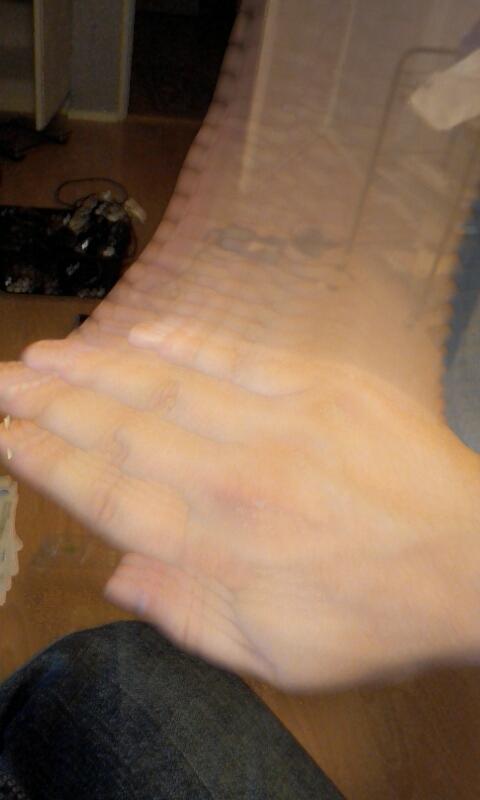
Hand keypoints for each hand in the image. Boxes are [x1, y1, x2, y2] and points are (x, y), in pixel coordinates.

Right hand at [0, 327, 478, 691]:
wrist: (470, 564)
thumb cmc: (373, 618)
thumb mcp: (274, 655)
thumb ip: (186, 615)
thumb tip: (117, 576)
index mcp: (218, 547)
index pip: (107, 493)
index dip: (46, 458)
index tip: (5, 432)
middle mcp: (234, 477)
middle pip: (121, 430)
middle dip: (50, 402)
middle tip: (4, 380)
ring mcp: (277, 424)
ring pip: (166, 387)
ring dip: (98, 367)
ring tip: (46, 354)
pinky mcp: (319, 389)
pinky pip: (235, 358)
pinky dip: (182, 343)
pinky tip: (141, 332)